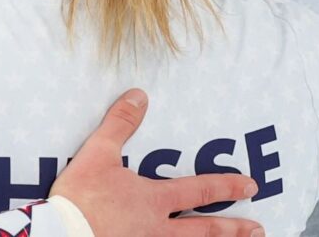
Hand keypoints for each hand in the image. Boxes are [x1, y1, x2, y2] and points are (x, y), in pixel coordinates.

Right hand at [51, 89, 263, 236]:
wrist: (61, 234)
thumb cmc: (80, 198)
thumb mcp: (97, 154)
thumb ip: (120, 124)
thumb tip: (139, 96)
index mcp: (153, 200)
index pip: (199, 191)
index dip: (226, 187)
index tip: (250, 186)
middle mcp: (157, 229)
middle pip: (204, 230)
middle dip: (233, 228)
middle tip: (257, 228)